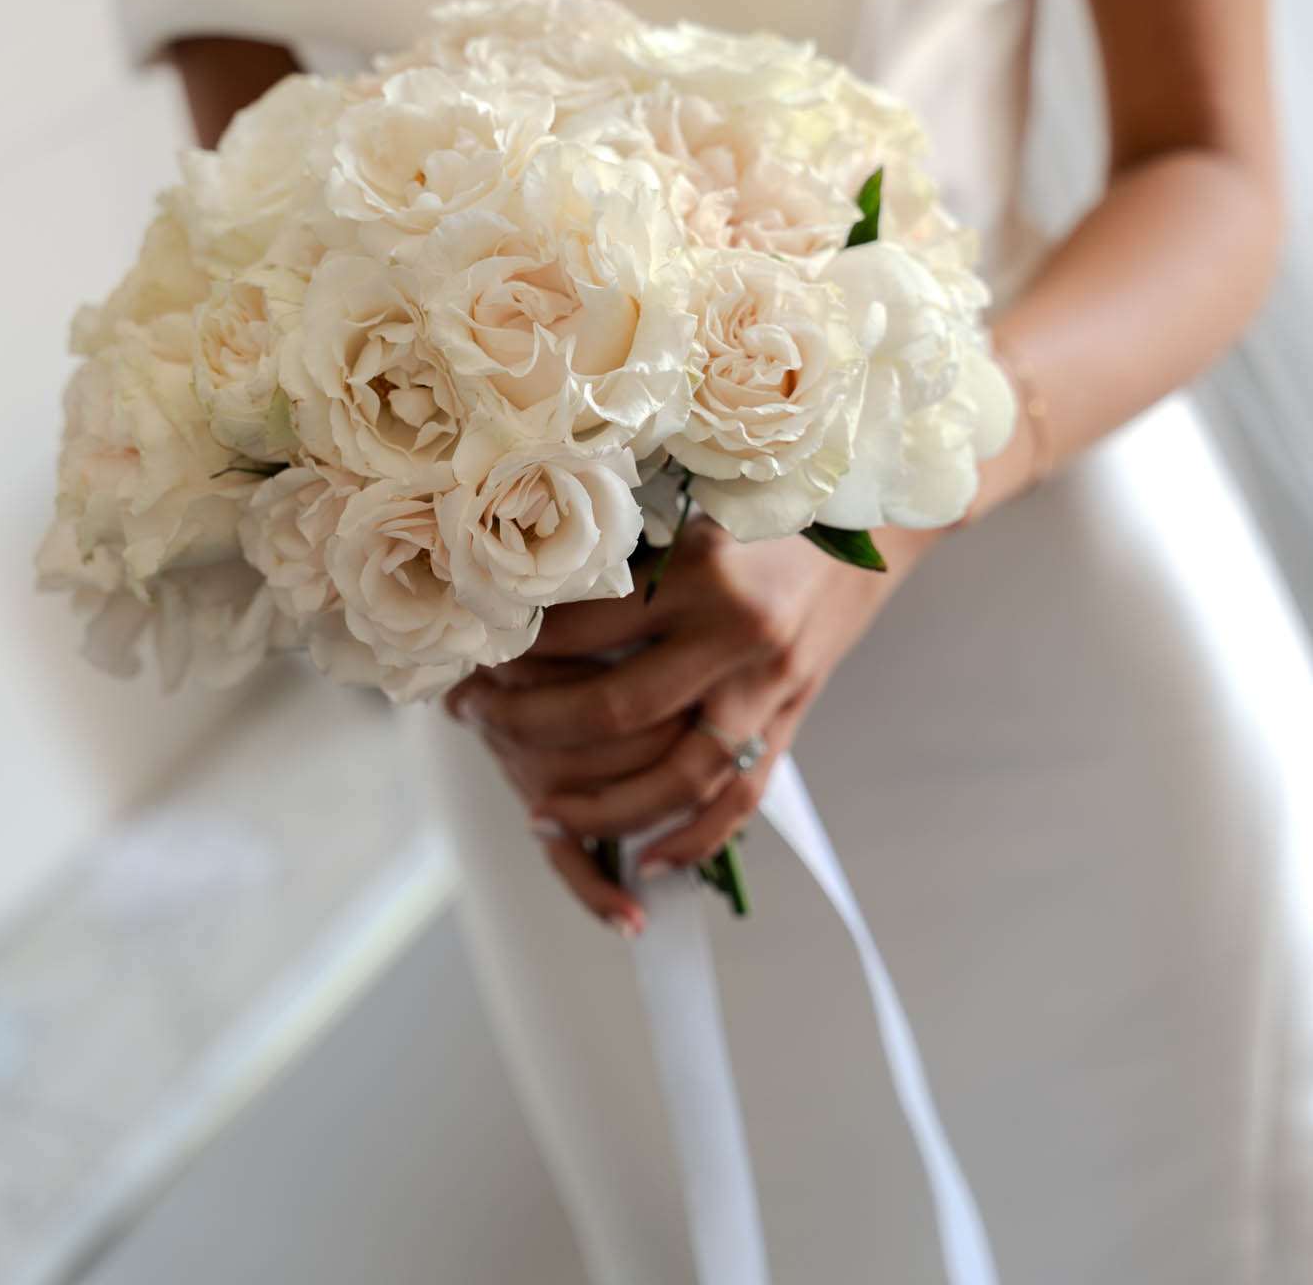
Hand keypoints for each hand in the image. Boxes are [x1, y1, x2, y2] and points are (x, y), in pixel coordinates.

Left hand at [445, 514, 929, 929]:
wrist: (881, 515)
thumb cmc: (774, 496)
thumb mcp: (697, 498)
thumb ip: (632, 539)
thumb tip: (530, 570)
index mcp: (704, 570)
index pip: (586, 624)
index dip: (520, 644)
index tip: (475, 649)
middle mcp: (736, 637)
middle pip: (616, 709)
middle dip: (533, 726)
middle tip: (479, 723)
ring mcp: (769, 687)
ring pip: (673, 775)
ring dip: (600, 807)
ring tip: (539, 812)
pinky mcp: (792, 716)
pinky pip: (739, 800)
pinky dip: (691, 839)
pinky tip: (644, 860)